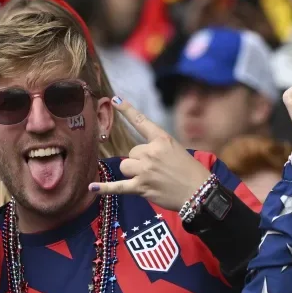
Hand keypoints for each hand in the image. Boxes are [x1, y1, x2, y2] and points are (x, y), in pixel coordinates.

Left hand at [88, 97, 211, 211]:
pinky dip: (105, 188)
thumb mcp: (176, 150)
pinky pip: (118, 186)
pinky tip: (92, 187)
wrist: (199, 193)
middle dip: (139, 161)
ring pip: (125, 166)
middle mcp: (152, 153)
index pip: (141, 122)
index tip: (115, 99)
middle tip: (156, 170)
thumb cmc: (190, 171)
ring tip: (149, 179)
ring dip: (132, 173)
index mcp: (162, 140)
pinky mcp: (141, 187)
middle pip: (131, 153)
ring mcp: (145, 170)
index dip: (128, 110)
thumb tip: (137, 155)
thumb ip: (156, 148)